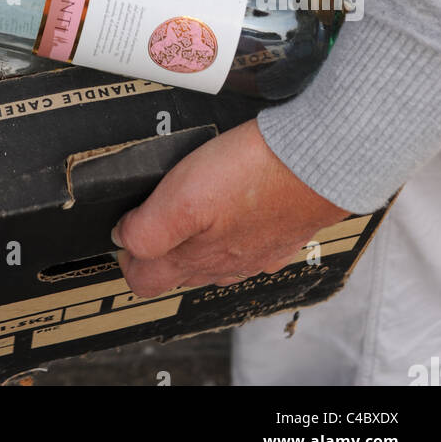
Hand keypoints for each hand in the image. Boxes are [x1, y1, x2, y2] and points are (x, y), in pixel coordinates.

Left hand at [113, 118, 349, 295]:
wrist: (317, 159)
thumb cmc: (253, 174)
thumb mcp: (182, 199)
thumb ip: (148, 229)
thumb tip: (123, 239)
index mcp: (195, 259)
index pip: (144, 282)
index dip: (126, 255)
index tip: (125, 224)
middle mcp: (225, 264)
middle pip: (177, 273)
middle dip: (157, 249)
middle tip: (150, 211)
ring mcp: (255, 252)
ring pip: (213, 259)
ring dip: (194, 239)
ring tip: (188, 203)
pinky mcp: (281, 234)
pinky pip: (248, 242)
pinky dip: (233, 230)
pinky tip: (234, 203)